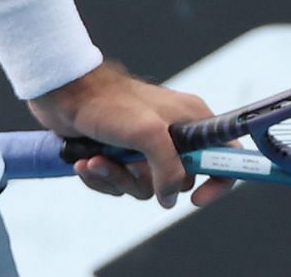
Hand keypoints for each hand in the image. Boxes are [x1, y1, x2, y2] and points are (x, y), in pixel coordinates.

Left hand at [26, 62, 234, 209]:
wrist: (64, 92)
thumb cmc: (109, 103)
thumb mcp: (148, 133)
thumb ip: (169, 169)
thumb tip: (169, 198)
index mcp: (192, 119)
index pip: (226, 155)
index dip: (221, 181)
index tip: (199, 199)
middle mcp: (174, 133)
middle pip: (179, 182)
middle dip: (147, 181)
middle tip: (127, 163)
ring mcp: (146, 145)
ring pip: (145, 187)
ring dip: (116, 178)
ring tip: (94, 160)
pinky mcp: (121, 154)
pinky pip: (121, 184)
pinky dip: (102, 178)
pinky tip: (85, 162)